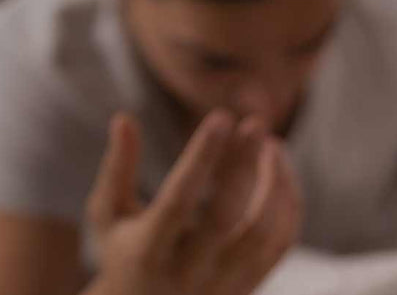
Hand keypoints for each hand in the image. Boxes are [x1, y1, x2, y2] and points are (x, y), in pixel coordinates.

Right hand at [84, 111, 301, 294]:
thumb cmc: (123, 253)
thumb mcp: (108, 216)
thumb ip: (116, 169)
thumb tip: (123, 118)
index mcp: (148, 251)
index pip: (179, 200)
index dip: (201, 157)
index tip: (221, 117)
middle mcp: (188, 272)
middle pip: (227, 214)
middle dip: (244, 164)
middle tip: (256, 122)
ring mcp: (222, 284)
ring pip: (265, 231)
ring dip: (276, 182)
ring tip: (272, 145)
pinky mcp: (248, 287)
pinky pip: (281, 244)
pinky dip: (288, 205)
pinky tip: (281, 172)